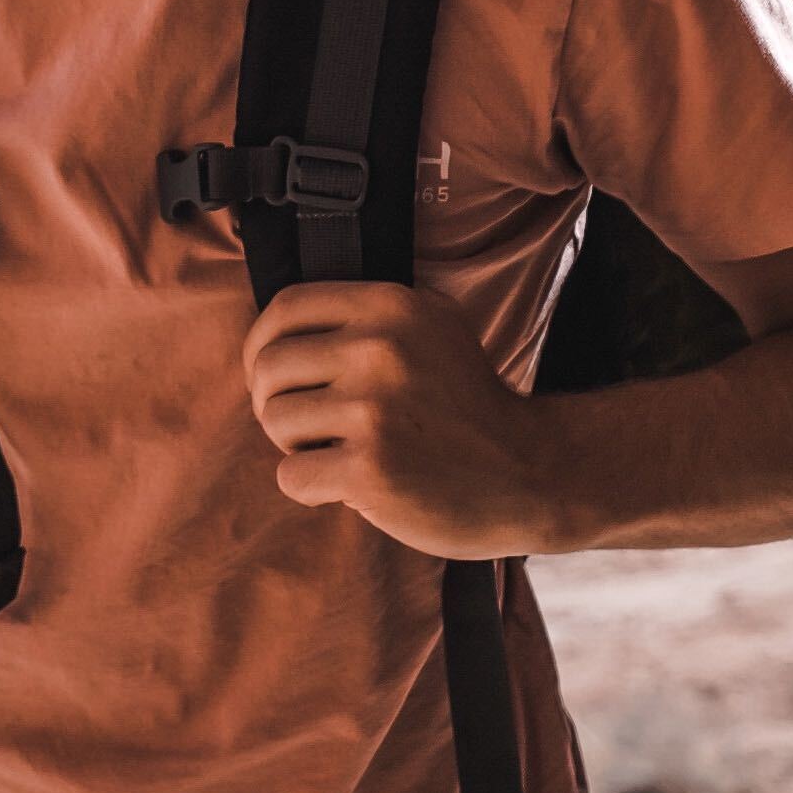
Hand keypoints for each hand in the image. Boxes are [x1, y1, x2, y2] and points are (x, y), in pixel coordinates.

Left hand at [243, 280, 559, 558]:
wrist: (529, 471)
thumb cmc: (468, 403)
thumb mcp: (434, 325)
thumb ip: (366, 314)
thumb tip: (279, 325)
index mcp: (391, 305)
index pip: (284, 308)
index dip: (263, 343)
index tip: (274, 373)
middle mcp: (379, 348)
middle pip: (268, 366)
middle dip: (273, 400)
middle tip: (307, 425)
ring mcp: (374, 410)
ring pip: (275, 419)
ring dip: (294, 444)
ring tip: (337, 451)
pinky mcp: (370, 469)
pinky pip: (291, 475)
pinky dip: (309, 487)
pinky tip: (346, 486)